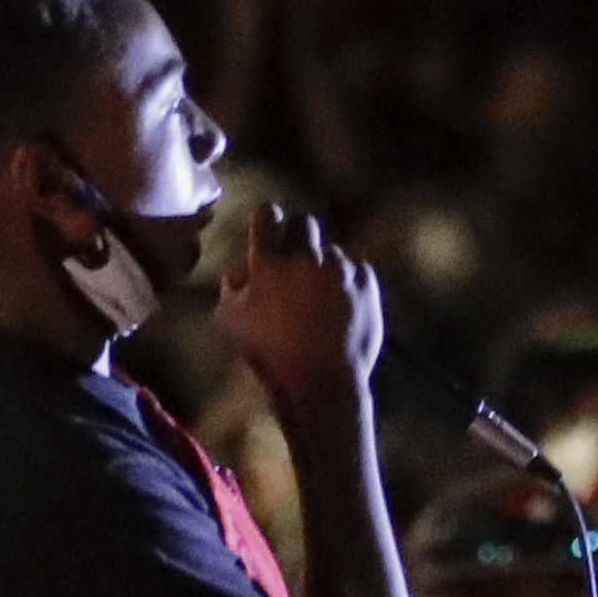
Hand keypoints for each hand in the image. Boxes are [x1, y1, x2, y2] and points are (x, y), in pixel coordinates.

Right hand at [218, 204, 382, 410]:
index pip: (267, 214)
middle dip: (298, 236)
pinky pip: (356, 270)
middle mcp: (306, 257)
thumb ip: (232, 285)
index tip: (270, 231)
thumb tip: (242, 269)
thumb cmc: (270, 355)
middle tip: (294, 260)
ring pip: (332, 251)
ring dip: (324, 266)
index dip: (268, 221)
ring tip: (319, 298)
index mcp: (269, 261)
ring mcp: (340, 269)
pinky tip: (340, 307)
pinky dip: (348, 283)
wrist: (321, 382)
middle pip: (304, 222)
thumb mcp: (231, 321)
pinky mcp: (366, 283)